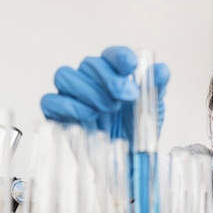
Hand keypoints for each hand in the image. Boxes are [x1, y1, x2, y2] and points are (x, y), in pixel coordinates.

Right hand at [40, 46, 169, 145]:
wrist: (127, 158)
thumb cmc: (135, 129)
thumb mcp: (152, 109)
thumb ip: (156, 88)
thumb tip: (162, 70)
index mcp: (112, 73)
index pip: (112, 55)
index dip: (120, 57)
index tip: (132, 66)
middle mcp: (89, 79)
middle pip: (89, 64)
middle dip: (110, 79)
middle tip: (128, 96)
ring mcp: (71, 95)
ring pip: (65, 76)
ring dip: (89, 91)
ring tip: (109, 109)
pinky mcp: (56, 113)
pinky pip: (51, 101)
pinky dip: (70, 106)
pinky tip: (90, 116)